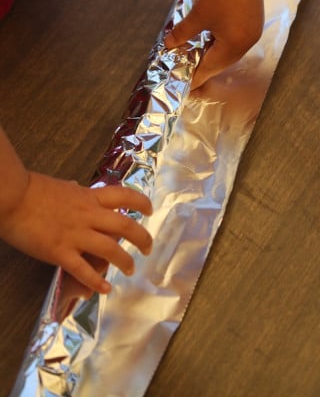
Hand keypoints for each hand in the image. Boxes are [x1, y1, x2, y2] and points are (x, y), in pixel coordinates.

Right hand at [0, 172, 152, 293]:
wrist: (13, 197)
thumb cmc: (34, 189)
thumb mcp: (63, 187)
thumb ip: (76, 192)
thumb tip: (79, 188)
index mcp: (89, 197)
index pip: (123, 196)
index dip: (141, 203)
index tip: (149, 210)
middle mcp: (89, 215)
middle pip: (125, 226)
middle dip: (142, 238)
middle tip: (148, 248)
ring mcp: (76, 235)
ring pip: (111, 249)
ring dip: (125, 261)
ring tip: (130, 269)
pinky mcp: (60, 252)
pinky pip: (83, 270)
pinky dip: (96, 281)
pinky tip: (104, 289)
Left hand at [164, 0, 263, 89]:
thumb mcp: (197, 15)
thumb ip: (182, 33)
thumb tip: (169, 44)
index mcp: (234, 44)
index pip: (212, 66)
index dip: (198, 76)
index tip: (187, 85)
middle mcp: (248, 42)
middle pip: (224, 62)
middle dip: (207, 68)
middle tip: (192, 74)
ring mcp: (254, 32)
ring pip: (232, 52)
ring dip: (216, 56)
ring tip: (200, 59)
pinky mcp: (255, 21)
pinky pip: (238, 41)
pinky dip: (225, 45)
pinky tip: (214, 43)